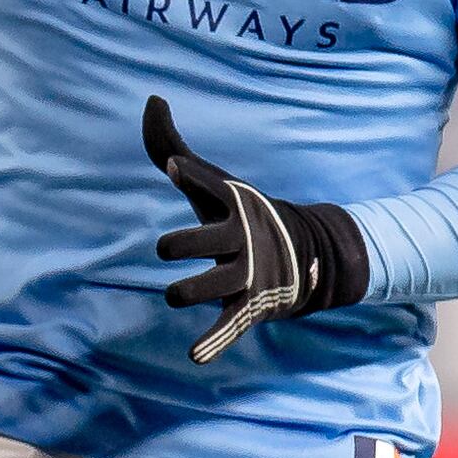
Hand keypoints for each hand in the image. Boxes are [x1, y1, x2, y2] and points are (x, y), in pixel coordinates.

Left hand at [143, 94, 367, 363]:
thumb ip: (172, 145)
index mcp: (232, 205)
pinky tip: (195, 356)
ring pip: (214, 286)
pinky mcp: (248, 307)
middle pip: (208, 241)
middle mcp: (241, 238)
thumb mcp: (212, 182)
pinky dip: (214, 342)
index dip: (193, 175)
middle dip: (183, 244)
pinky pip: (230, 327)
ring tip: (174, 294)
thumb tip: (151, 101)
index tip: (175, 167)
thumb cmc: (240, 214)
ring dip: (190, 291)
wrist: (306, 255)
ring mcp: (246, 275)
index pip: (212, 186)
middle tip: (166, 248)